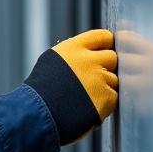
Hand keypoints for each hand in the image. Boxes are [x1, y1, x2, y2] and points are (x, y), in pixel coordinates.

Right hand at [24, 29, 117, 145]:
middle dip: (106, 67)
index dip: (106, 44)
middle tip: (92, 79)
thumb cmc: (41, 91)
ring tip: (86, 96)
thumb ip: (74, 55)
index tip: (106, 51)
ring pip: (114, 79)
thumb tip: (91, 53)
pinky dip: (105, 103)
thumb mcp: (52, 61)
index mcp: (74, 48)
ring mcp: (99, 79)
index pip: (103, 37)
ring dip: (105, 87)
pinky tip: (89, 107)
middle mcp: (89, 60)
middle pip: (112, 58)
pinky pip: (114, 97)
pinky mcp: (106, 98)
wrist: (38, 115)